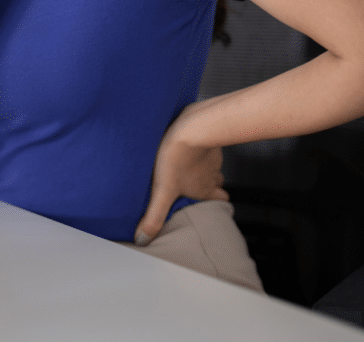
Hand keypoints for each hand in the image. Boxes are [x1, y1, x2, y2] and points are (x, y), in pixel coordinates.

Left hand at [134, 114, 229, 246]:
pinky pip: (206, 147)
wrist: (192, 127)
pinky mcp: (205, 139)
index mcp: (203, 189)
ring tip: (189, 168)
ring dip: (204, 168)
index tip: (210, 207)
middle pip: (218, 184)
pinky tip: (186, 148)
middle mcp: (211, 175)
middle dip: (211, 187)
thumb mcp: (162, 192)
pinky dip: (199, 150)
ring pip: (212, 166)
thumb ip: (154, 216)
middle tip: (199, 187)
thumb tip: (144, 238)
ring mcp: (211, 157)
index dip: (216, 204)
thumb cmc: (177, 157)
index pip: (219, 201)